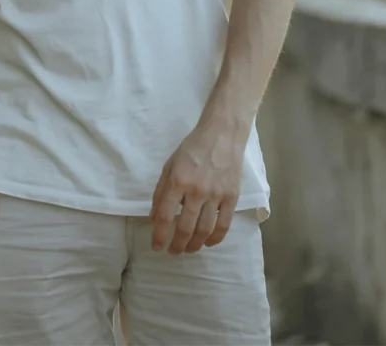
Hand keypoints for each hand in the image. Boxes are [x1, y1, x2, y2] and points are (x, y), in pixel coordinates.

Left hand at [149, 125, 245, 253]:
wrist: (221, 134)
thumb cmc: (192, 148)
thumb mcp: (170, 165)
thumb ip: (160, 191)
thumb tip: (154, 218)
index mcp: (178, 181)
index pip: (165, 216)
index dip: (159, 235)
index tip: (156, 246)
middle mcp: (196, 190)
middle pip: (185, 228)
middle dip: (177, 245)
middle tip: (173, 251)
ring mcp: (216, 194)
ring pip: (204, 230)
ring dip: (194, 245)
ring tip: (188, 249)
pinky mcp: (232, 197)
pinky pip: (223, 224)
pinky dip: (215, 239)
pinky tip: (208, 243)